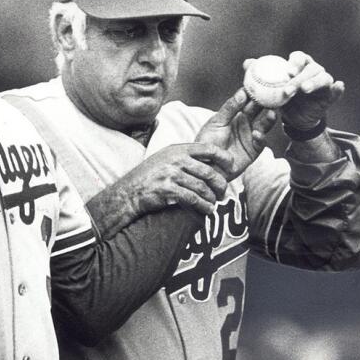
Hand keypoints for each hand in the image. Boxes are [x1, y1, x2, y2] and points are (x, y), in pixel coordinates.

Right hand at [113, 142, 234, 213]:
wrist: (128, 192)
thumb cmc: (150, 177)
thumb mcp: (166, 159)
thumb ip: (186, 158)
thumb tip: (211, 164)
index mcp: (178, 149)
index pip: (208, 149)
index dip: (224, 158)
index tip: (231, 167)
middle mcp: (175, 159)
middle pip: (209, 171)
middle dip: (220, 184)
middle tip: (223, 193)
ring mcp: (171, 174)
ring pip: (202, 187)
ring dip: (212, 198)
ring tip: (214, 204)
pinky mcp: (167, 189)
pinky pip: (193, 198)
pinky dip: (203, 206)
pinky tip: (207, 211)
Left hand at [193, 87, 279, 177]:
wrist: (204, 164)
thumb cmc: (207, 141)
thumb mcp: (216, 122)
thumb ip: (229, 108)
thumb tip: (242, 93)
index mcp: (236, 114)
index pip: (248, 100)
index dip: (255, 92)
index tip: (261, 83)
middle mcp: (246, 123)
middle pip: (260, 111)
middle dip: (266, 103)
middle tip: (272, 95)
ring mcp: (251, 136)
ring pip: (264, 125)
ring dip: (268, 119)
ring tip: (271, 113)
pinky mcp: (253, 150)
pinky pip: (260, 143)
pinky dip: (260, 138)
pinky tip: (257, 133)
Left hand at [251, 51, 344, 133]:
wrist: (293, 118)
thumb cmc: (282, 97)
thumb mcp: (270, 88)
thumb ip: (261, 75)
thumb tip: (247, 63)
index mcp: (299, 65)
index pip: (299, 57)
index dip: (294, 62)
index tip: (286, 71)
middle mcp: (313, 71)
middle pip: (310, 68)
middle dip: (300, 78)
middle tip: (289, 89)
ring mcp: (323, 83)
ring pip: (323, 78)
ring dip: (314, 83)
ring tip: (305, 90)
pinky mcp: (329, 96)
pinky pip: (335, 92)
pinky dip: (338, 89)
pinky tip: (339, 86)